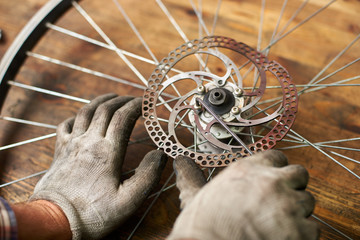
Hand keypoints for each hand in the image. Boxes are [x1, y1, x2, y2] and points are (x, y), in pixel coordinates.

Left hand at [30, 94, 166, 239]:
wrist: (54, 221)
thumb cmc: (93, 213)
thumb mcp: (128, 201)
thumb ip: (148, 176)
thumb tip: (159, 154)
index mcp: (108, 152)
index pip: (123, 118)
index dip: (136, 106)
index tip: (146, 103)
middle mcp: (89, 142)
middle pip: (105, 109)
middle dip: (122, 100)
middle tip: (134, 99)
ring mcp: (72, 144)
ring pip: (86, 112)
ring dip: (101, 101)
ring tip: (112, 97)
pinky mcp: (59, 151)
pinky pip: (66, 125)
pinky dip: (76, 116)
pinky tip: (82, 117)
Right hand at [168, 150, 317, 239]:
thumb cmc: (200, 227)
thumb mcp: (196, 196)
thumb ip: (192, 177)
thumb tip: (180, 163)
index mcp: (247, 169)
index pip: (277, 157)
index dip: (275, 171)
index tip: (271, 181)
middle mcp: (271, 182)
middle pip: (299, 175)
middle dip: (293, 187)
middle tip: (279, 203)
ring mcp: (288, 206)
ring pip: (307, 203)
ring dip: (296, 214)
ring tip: (276, 226)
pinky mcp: (300, 232)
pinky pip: (312, 229)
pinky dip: (300, 236)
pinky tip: (279, 239)